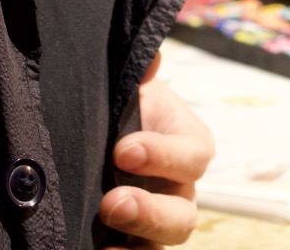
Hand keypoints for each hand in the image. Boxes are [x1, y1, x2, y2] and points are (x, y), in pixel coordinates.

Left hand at [100, 55, 212, 245]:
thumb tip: (151, 58)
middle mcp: (179, 190)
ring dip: (140, 240)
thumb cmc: (120, 105)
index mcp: (188, 145)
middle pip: (183, 215)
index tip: (123, 150)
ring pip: (165, 242)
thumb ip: (139, 73)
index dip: (164, 155)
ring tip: (106, 246)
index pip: (193, 156)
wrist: (96, 129)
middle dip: (150, 212)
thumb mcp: (129, 86)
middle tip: (112, 202)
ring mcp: (158, 221)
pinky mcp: (134, 240)